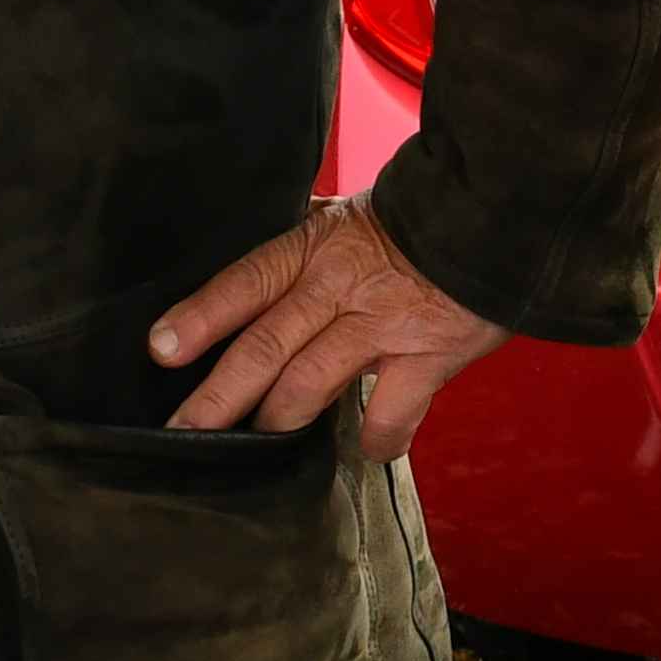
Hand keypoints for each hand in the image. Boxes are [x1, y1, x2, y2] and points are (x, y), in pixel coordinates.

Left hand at [148, 197, 509, 460]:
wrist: (500, 216)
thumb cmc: (420, 215)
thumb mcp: (351, 210)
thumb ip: (308, 231)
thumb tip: (265, 226)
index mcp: (314, 246)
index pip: (246, 282)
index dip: (200, 317)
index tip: (160, 350)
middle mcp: (339, 288)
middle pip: (264, 347)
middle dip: (216, 398)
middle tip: (180, 433)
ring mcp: (382, 327)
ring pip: (309, 386)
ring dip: (275, 422)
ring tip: (249, 448)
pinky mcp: (426, 359)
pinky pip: (389, 417)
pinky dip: (374, 442)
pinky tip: (366, 451)